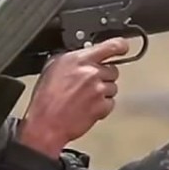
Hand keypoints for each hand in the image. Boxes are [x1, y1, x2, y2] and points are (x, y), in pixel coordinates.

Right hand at [17, 38, 127, 157]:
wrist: (46, 123)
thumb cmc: (46, 98)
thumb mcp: (53, 67)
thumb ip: (73, 59)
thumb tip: (84, 54)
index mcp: (79, 59)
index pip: (110, 46)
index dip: (120, 46)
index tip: (123, 47)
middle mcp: (91, 72)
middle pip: (113, 70)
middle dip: (103, 76)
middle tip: (88, 85)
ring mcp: (99, 90)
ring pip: (113, 87)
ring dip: (102, 92)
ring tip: (84, 99)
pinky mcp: (102, 106)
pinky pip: (110, 103)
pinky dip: (102, 106)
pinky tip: (87, 108)